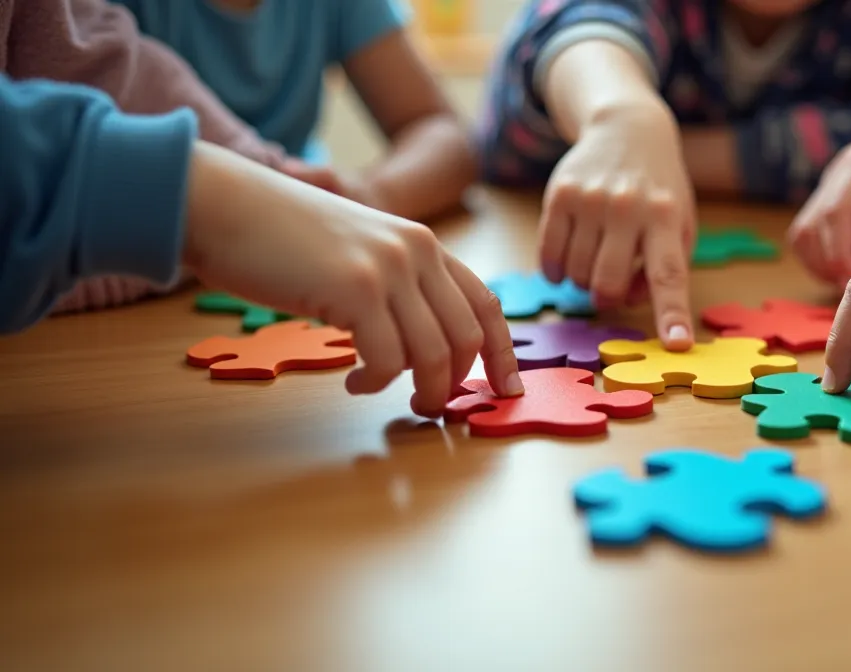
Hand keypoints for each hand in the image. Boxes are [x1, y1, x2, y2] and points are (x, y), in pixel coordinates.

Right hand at [184, 142, 522, 417]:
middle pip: (467, 336)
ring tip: (393, 398)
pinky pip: (388, 359)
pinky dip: (376, 382)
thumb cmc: (279, 236)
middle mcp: (417, 250)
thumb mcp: (357, 251)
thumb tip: (421, 347)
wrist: (222, 202)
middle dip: (457, 383)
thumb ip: (396, 285)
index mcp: (423, 243)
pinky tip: (354, 382)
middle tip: (431, 407)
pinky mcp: (355, 289)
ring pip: (434, 353)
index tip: (507, 391)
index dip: (503, 353)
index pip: (485, 304)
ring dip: (421, 390)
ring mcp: (388, 268)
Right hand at [541, 106, 694, 349]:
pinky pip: (549, 256)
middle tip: (610, 286)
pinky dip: (556, 271)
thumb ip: (664, 266)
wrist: (627, 129)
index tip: (678, 345)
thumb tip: (626, 300)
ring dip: (583, 281)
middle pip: (608, 283)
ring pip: (576, 274)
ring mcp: (591, 199)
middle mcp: (629, 207)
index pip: (670, 274)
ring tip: (594, 260)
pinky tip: (566, 260)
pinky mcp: (560, 194)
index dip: (672, 314)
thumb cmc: (658, 189)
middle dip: (606, 298)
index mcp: (666, 217)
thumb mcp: (680, 223)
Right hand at [789, 133, 850, 287]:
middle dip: (827, 265)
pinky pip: (813, 241)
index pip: (834, 214)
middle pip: (808, 229)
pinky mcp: (830, 206)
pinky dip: (827, 262)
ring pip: (803, 237)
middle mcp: (835, 175)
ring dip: (822, 266)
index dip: (839, 254)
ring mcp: (828, 190)